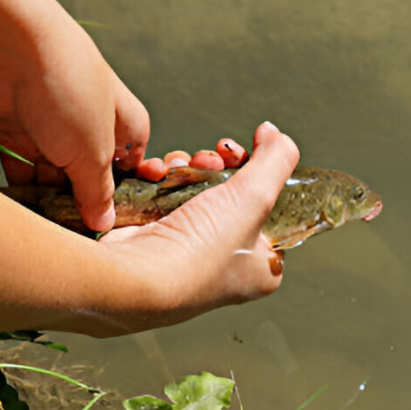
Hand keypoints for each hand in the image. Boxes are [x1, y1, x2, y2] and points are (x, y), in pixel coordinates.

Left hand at [0, 14, 148, 231]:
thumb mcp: (91, 152)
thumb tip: (104, 223)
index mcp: (124, 124)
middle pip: (88, 176)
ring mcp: (51, 127)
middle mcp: (89, 125)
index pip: (130, 167)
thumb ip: (97, 192)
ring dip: (49, 200)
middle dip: (81, 203)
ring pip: (53, 176)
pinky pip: (20, 167)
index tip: (112, 227)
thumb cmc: (67, 88)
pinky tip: (20, 214)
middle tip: (75, 237)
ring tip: (46, 233)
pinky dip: (20, 189)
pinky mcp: (16, 128)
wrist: (8, 46)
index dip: (122, 196)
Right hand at [98, 122, 299, 327]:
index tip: (247, 157)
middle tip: (212, 160)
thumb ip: (276, 160)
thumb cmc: (200, 253)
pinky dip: (159, 177)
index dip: (260, 177)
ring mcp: (187, 250)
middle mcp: (225, 261)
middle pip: (232, 193)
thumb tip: (276, 134)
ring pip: (195, 189)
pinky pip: (163, 193)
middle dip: (218, 166)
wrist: (133, 275)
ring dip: (187, 168)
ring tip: (181, 167)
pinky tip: (156, 173)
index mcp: (260, 266)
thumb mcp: (256, 198)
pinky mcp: (154, 236)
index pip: (272, 210)